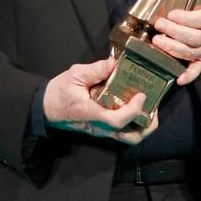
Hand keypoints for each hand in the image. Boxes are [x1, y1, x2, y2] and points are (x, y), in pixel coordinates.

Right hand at [43, 57, 158, 143]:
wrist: (46, 108)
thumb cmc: (59, 92)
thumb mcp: (74, 75)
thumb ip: (94, 70)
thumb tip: (113, 63)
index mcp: (92, 114)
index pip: (116, 120)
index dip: (133, 110)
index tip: (141, 95)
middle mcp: (100, 127)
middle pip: (130, 137)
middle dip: (147, 126)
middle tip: (154, 106)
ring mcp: (102, 130)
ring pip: (128, 137)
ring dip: (143, 126)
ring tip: (148, 108)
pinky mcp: (102, 129)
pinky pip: (123, 131)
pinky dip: (135, 123)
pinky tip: (136, 107)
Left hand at [151, 0, 200, 85]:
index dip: (187, 19)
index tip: (172, 14)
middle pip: (193, 38)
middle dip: (175, 33)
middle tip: (159, 27)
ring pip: (190, 53)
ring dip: (174, 50)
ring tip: (158, 44)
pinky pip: (196, 71)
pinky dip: (188, 76)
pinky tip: (177, 79)